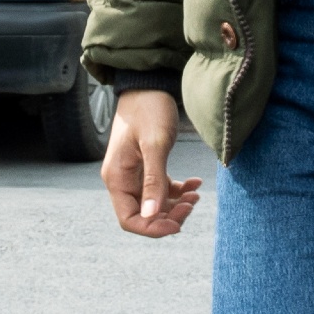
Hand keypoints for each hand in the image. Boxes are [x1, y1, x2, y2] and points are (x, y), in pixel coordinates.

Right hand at [101, 86, 203, 237]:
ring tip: (197, 196)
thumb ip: (154, 181)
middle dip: (169, 216)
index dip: (152, 228)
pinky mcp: (147, 166)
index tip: (178, 224)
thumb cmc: (149, 109)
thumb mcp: (155, 145)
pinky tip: (195, 184)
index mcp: (117, 177)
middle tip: (193, 204)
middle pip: (144, 214)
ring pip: (155, 204)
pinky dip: (179, 190)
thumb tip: (151, 215)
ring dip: (176, 205)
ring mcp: (135, 173)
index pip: (129, 219)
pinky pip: (162, 189)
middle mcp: (122, 179)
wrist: (149, 84)